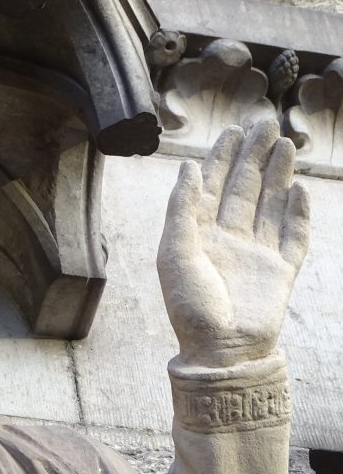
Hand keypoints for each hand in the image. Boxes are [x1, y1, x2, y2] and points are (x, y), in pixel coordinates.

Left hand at [157, 121, 309, 367]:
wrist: (221, 351)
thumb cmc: (190, 307)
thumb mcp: (175, 254)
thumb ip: (182, 210)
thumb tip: (185, 167)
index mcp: (198, 236)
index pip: (211, 188)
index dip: (222, 158)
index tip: (233, 130)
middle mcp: (227, 240)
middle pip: (243, 189)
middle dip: (253, 156)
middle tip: (265, 123)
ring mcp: (255, 254)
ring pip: (269, 205)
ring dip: (277, 175)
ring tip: (285, 144)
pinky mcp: (280, 271)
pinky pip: (292, 236)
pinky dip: (297, 213)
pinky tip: (299, 189)